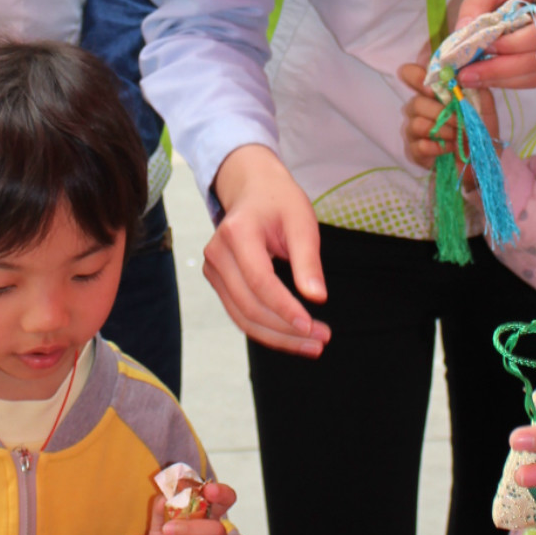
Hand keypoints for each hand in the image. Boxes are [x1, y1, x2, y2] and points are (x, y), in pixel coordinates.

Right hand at [205, 145, 330, 356]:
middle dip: (285, 329)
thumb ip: (308, 260)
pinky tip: (293, 337)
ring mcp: (213, 268)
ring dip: (277, 337)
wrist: (252, 188)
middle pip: (249, 305)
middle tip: (322, 340)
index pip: (259, 281)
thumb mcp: (302, 222)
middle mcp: (217, 252)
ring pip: (242, 317)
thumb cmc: (279, 202)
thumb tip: (317, 298)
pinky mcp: (218, 281)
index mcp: (237, 232)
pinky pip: (240, 313)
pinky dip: (266, 330)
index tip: (311, 326)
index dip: (284, 308)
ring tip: (312, 345)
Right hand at [398, 61, 496, 169]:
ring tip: (458, 136)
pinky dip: (439, 147)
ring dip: (443, 131)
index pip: (412, 75)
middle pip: (415, 102)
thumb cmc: (479, 130)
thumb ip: (476, 90)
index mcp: (433, 93)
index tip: (434, 87)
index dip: (418, 77)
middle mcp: (419, 109)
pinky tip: (451, 148)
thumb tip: (463, 76)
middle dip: (439, 111)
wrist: (482, 160)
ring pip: (417, 124)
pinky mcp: (414, 151)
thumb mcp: (485, 108)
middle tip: (457, 119)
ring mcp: (414, 130)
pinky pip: (420, 146)